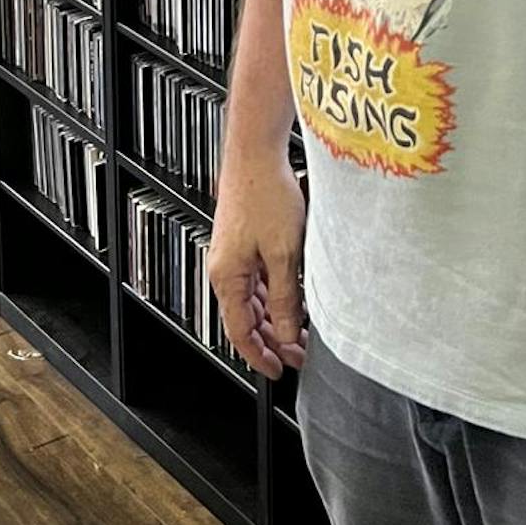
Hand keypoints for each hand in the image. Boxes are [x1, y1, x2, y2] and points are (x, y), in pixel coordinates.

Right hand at [207, 147, 306, 379]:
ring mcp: (234, 254)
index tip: (277, 371)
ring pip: (253, 300)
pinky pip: (257, 280)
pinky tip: (293, 297)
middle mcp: (225, 268)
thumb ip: (285, 297)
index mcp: (227, 276)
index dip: (259, 355)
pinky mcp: (244, 240)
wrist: (256, 153)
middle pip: (246, 318)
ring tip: (301, 330)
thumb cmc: (264, 193)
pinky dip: (274, 294)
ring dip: (275, 317)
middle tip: (298, 353)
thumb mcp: (283, 253)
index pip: (239, 332)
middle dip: (272, 339)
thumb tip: (287, 332)